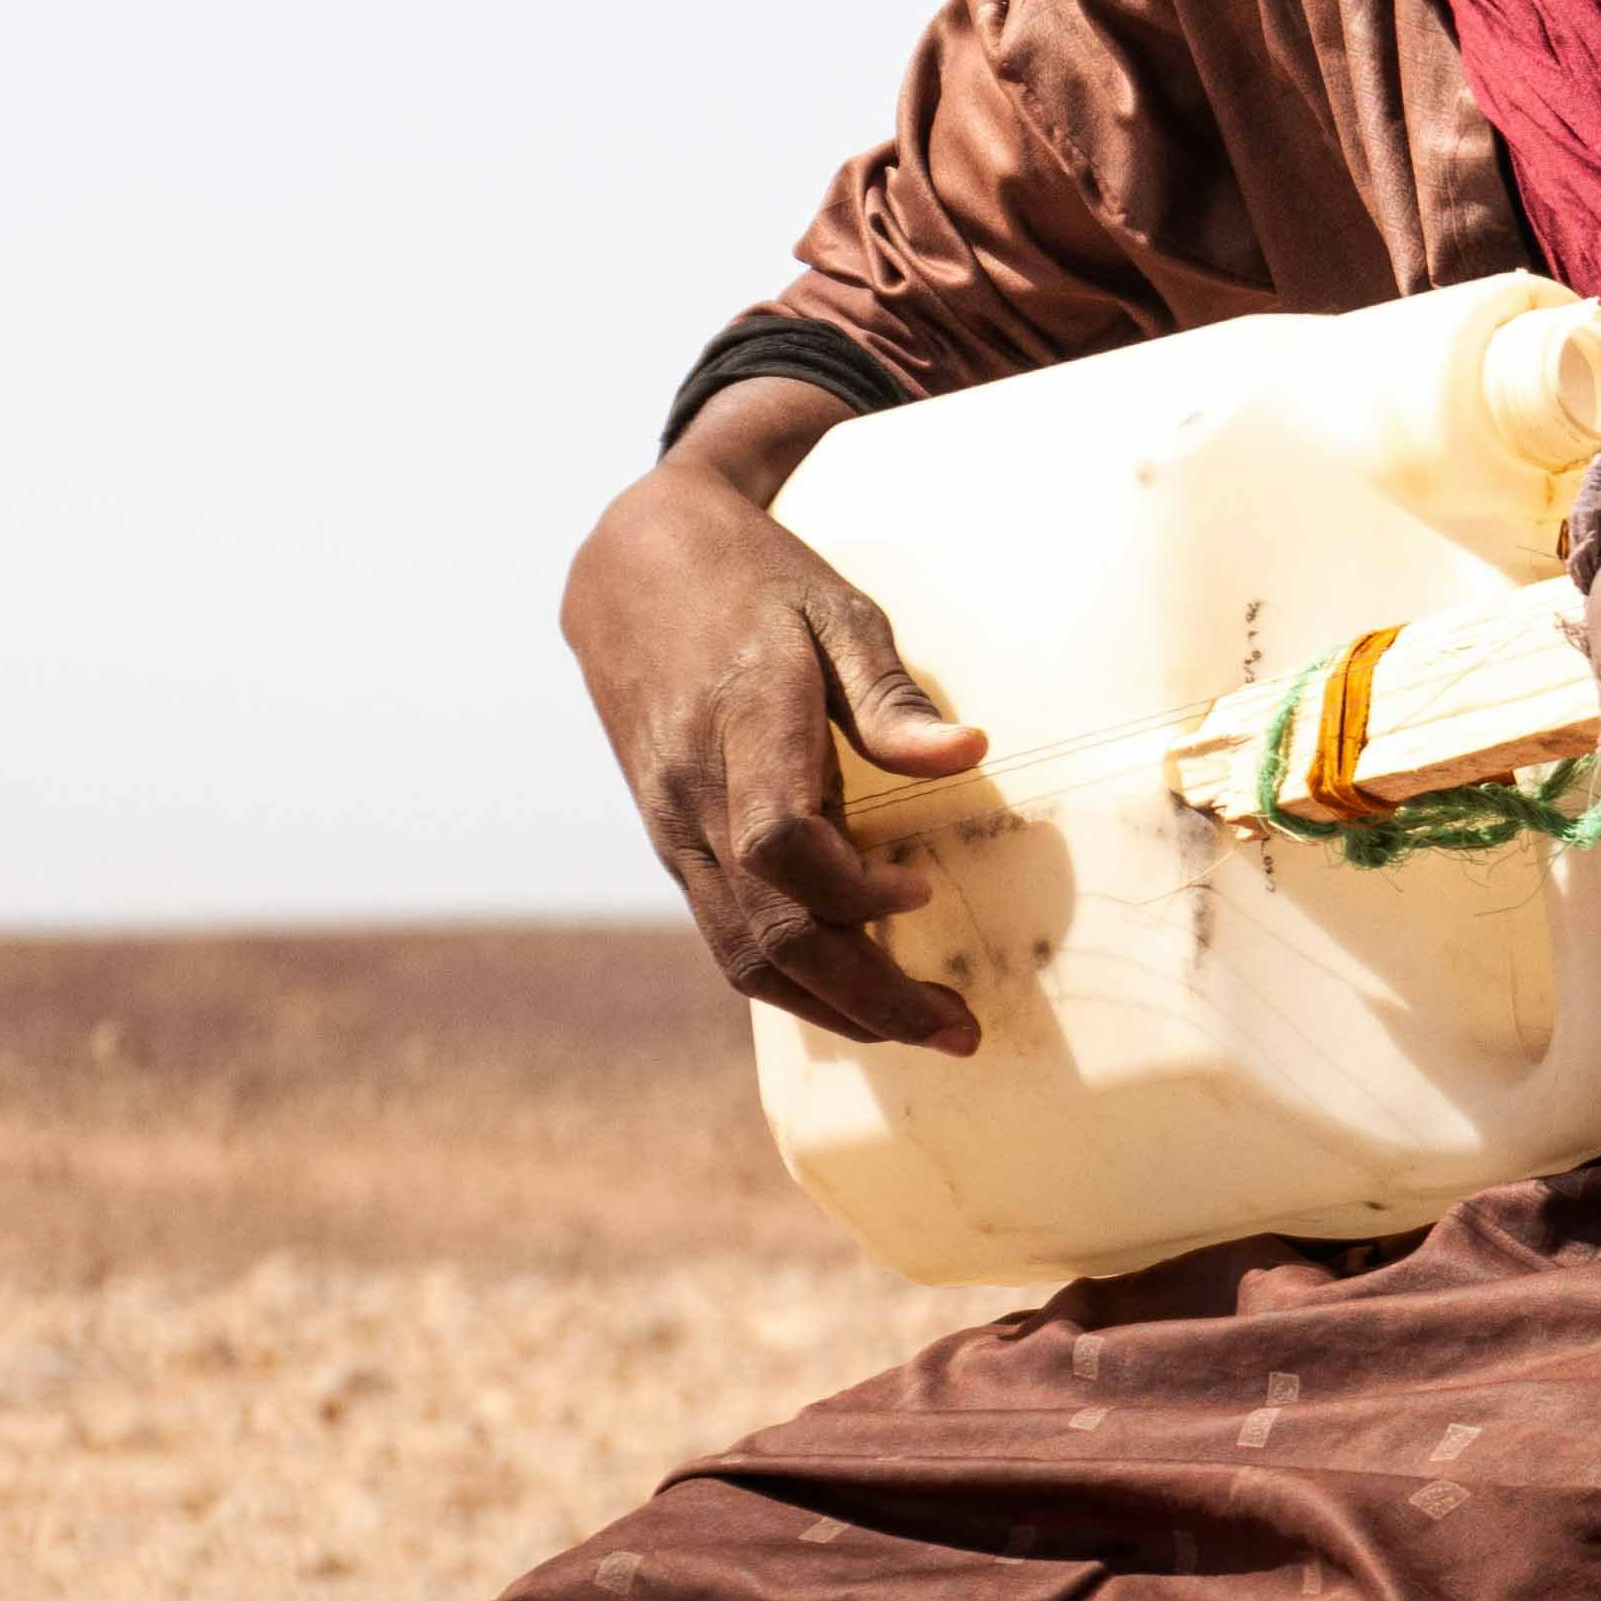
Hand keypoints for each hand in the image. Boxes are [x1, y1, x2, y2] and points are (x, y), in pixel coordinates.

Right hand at [563, 387, 990, 1051]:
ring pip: (740, 955)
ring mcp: (672, 830)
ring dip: (834, 1009)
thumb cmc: (755, 585)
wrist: (632, 572)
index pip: (777, 842)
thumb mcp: (838, 611)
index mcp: (741, 726)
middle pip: (766, 931)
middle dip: (866, 997)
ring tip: (922, 1026)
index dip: (852, 888)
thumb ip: (892, 696)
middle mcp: (693, 795)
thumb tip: (968, 755)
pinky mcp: (671, 847)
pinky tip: (857, 990)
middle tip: (959, 1029)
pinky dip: (793, 981)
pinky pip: (726, 937)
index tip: (924, 891)